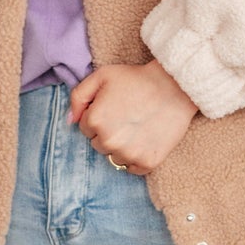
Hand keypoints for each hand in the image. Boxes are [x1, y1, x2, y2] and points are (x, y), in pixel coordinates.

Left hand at [69, 61, 197, 174]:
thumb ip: (79, 97)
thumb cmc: (137, 79)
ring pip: (115, 158)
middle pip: (99, 145)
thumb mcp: (102, 76)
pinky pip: (133, 169)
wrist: (175, 88)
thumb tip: (70, 121)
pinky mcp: (148, 162)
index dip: (99, 117)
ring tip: (137, 128)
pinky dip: (137, 158)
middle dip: (108, 133)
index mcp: (95, 121)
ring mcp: (129, 154)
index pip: (86, 129)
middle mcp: (109, 141)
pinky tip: (145, 140)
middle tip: (127, 117)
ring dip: (122, 147)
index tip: (115, 108)